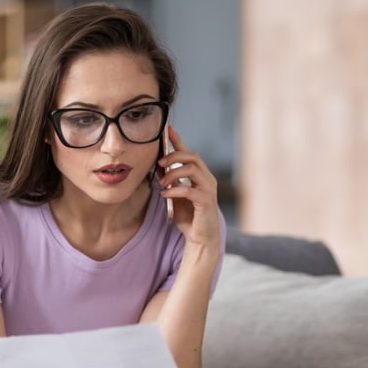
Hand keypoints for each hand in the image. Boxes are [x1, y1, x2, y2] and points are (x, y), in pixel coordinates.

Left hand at [158, 125, 220, 246]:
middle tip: (160, 162)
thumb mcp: (175, 195)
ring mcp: (208, 189)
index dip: (178, 141)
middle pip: (193, 157)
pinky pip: (189, 190)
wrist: (200, 238)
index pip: (189, 154)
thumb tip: (158, 165)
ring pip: (193, 170)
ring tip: (162, 183)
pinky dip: (175, 190)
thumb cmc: (190, 217)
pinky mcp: (206, 202)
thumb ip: (170, 180)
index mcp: (200, 176)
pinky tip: (165, 194)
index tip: (168, 129)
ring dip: (174, 173)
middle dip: (175, 156)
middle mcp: (207, 179)